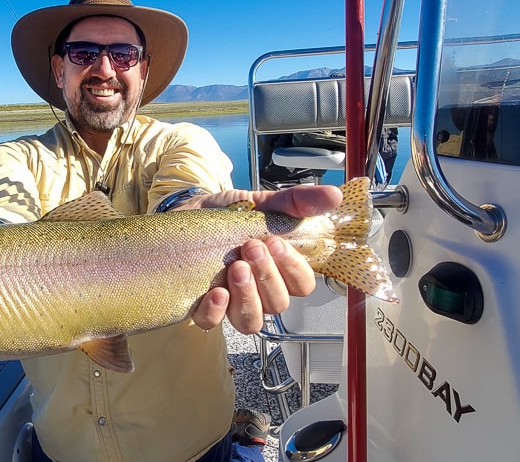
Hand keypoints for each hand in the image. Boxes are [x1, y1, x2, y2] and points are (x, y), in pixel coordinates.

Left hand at [182, 185, 342, 333]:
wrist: (186, 212)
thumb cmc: (227, 215)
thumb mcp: (261, 203)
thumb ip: (295, 202)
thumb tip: (333, 195)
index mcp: (278, 269)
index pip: (302, 285)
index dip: (294, 269)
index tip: (277, 242)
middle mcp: (259, 291)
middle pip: (278, 303)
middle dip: (267, 276)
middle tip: (251, 247)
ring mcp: (232, 302)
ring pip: (251, 321)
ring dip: (248, 297)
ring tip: (236, 268)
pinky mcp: (202, 306)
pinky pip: (212, 323)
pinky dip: (216, 311)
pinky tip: (216, 292)